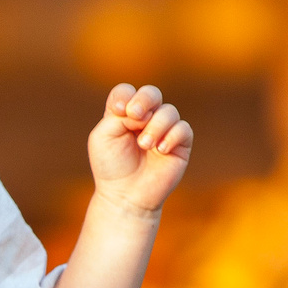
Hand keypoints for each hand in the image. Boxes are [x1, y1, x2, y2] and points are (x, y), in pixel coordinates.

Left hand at [87, 83, 192, 214]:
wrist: (125, 195)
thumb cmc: (111, 166)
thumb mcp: (103, 137)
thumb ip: (118, 116)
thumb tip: (144, 111)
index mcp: (124, 114)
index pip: (127, 92)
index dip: (125, 96)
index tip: (118, 111)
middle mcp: (145, 119)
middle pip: (151, 93)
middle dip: (144, 100)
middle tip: (135, 116)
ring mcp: (164, 130)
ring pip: (169, 111)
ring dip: (155, 126)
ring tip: (144, 145)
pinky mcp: (180, 144)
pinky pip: (183, 129)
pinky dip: (171, 136)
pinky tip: (160, 150)